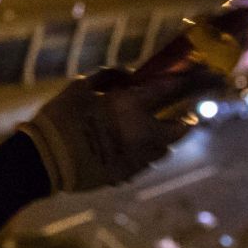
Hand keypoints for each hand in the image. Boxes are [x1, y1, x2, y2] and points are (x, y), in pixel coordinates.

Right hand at [18, 67, 222, 191]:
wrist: (45, 160)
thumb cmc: (60, 117)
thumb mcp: (80, 87)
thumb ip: (108, 78)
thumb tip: (127, 75)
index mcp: (132, 106)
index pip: (170, 88)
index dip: (188, 79)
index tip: (202, 73)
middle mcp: (143, 134)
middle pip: (179, 128)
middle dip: (185, 120)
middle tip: (186, 115)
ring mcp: (137, 158)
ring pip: (164, 149)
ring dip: (166, 139)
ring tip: (159, 133)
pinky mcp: (126, 174)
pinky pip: (145, 162)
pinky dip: (145, 153)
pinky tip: (134, 149)